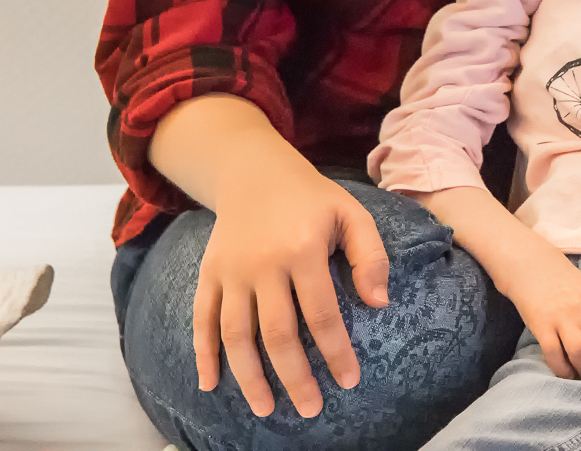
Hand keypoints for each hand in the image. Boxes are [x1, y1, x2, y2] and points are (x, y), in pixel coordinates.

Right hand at [192, 161, 390, 418]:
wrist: (255, 172)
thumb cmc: (313, 200)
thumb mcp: (352, 214)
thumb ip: (370, 256)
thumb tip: (378, 303)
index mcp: (302, 249)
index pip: (321, 313)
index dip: (335, 351)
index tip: (348, 381)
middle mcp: (263, 263)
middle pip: (277, 332)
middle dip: (294, 376)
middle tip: (309, 408)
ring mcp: (231, 271)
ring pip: (236, 334)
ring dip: (248, 376)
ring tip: (265, 408)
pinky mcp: (209, 273)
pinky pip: (202, 319)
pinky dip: (202, 353)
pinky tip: (210, 384)